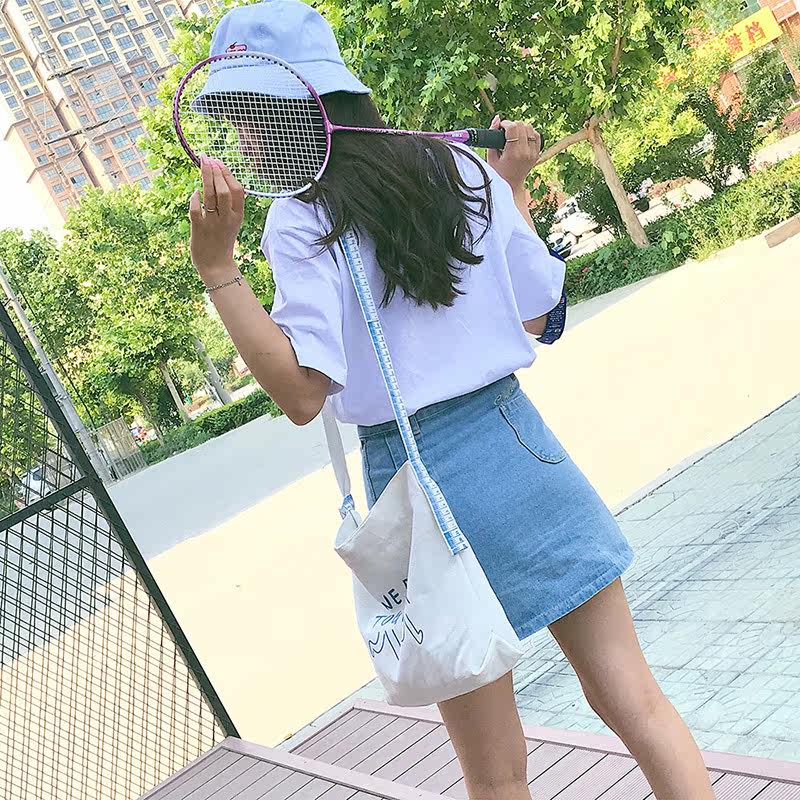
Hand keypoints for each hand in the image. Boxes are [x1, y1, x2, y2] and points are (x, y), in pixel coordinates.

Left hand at [189, 156, 244, 278]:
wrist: (216, 265)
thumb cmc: (222, 240)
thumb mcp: (232, 222)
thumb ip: (229, 204)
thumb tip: (219, 178)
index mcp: (237, 216)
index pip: (238, 190)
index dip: (227, 174)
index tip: (218, 162)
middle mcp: (227, 218)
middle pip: (223, 190)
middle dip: (215, 172)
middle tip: (207, 159)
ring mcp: (213, 223)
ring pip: (211, 196)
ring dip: (206, 178)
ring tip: (202, 164)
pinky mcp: (199, 229)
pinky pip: (196, 209)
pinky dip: (195, 198)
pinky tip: (195, 193)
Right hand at [486, 116, 541, 198]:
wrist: (511, 187)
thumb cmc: (498, 173)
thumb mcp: (491, 156)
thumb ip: (492, 136)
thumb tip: (497, 118)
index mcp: (513, 153)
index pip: (513, 128)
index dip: (505, 123)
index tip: (499, 128)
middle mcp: (525, 152)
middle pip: (522, 125)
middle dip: (512, 125)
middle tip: (505, 132)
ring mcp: (533, 153)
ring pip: (530, 128)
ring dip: (521, 128)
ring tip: (513, 135)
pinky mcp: (537, 154)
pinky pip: (537, 136)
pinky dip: (529, 133)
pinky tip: (522, 137)